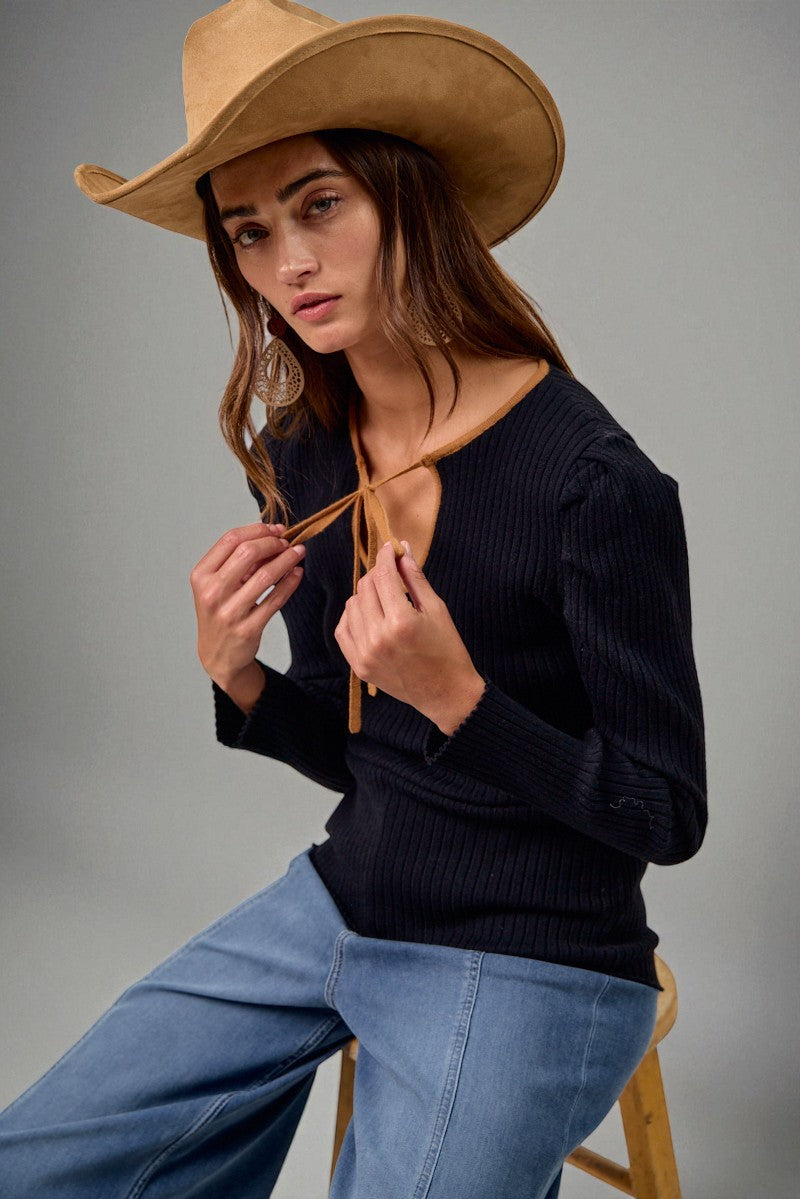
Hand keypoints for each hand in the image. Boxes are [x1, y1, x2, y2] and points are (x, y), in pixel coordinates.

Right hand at [189, 521, 305, 689]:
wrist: (217, 654)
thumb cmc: (220, 611)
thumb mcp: (218, 585)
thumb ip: (238, 561)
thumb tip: (272, 536)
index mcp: (201, 575)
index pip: (230, 539)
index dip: (257, 529)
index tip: (275, 529)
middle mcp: (212, 593)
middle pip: (248, 552)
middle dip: (273, 542)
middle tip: (287, 542)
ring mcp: (229, 612)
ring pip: (265, 575)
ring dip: (287, 559)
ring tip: (299, 552)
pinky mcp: (248, 629)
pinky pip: (275, 599)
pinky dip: (290, 583)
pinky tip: (297, 573)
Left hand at [334, 540, 485, 732]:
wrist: (446, 693)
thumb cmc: (448, 650)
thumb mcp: (437, 610)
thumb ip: (415, 578)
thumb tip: (402, 549)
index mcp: (402, 622)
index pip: (384, 576)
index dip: (387, 556)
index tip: (391, 548)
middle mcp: (379, 638)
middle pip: (365, 587)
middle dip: (378, 573)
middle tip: (392, 571)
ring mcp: (365, 654)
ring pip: (352, 605)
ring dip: (366, 594)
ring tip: (384, 596)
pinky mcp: (359, 666)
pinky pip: (343, 628)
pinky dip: (353, 616)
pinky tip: (369, 613)